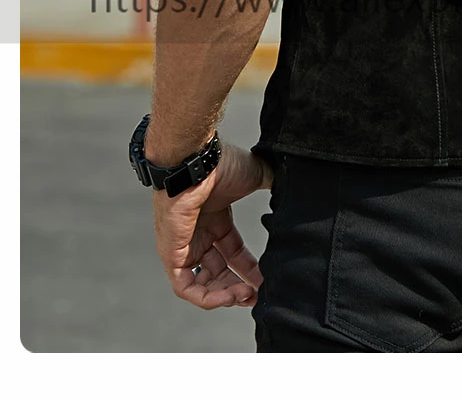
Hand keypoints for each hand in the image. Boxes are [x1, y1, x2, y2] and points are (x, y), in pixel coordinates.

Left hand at [151, 142, 272, 309]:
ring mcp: (183, 245)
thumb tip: (290, 182)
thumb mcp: (256, 174)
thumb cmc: (221, 164)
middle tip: (256, 294)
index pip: (232, 253)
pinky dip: (207, 298)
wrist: (197, 162)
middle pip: (218, 272)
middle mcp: (198, 234)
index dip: (249, 269)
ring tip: (245, 295)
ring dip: (225, 295)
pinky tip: (229, 295)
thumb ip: (271, 181)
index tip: (265, 281)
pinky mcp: (171, 255)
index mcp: (215, 218)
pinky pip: (185, 287)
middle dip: (238, 286)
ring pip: (202, 284)